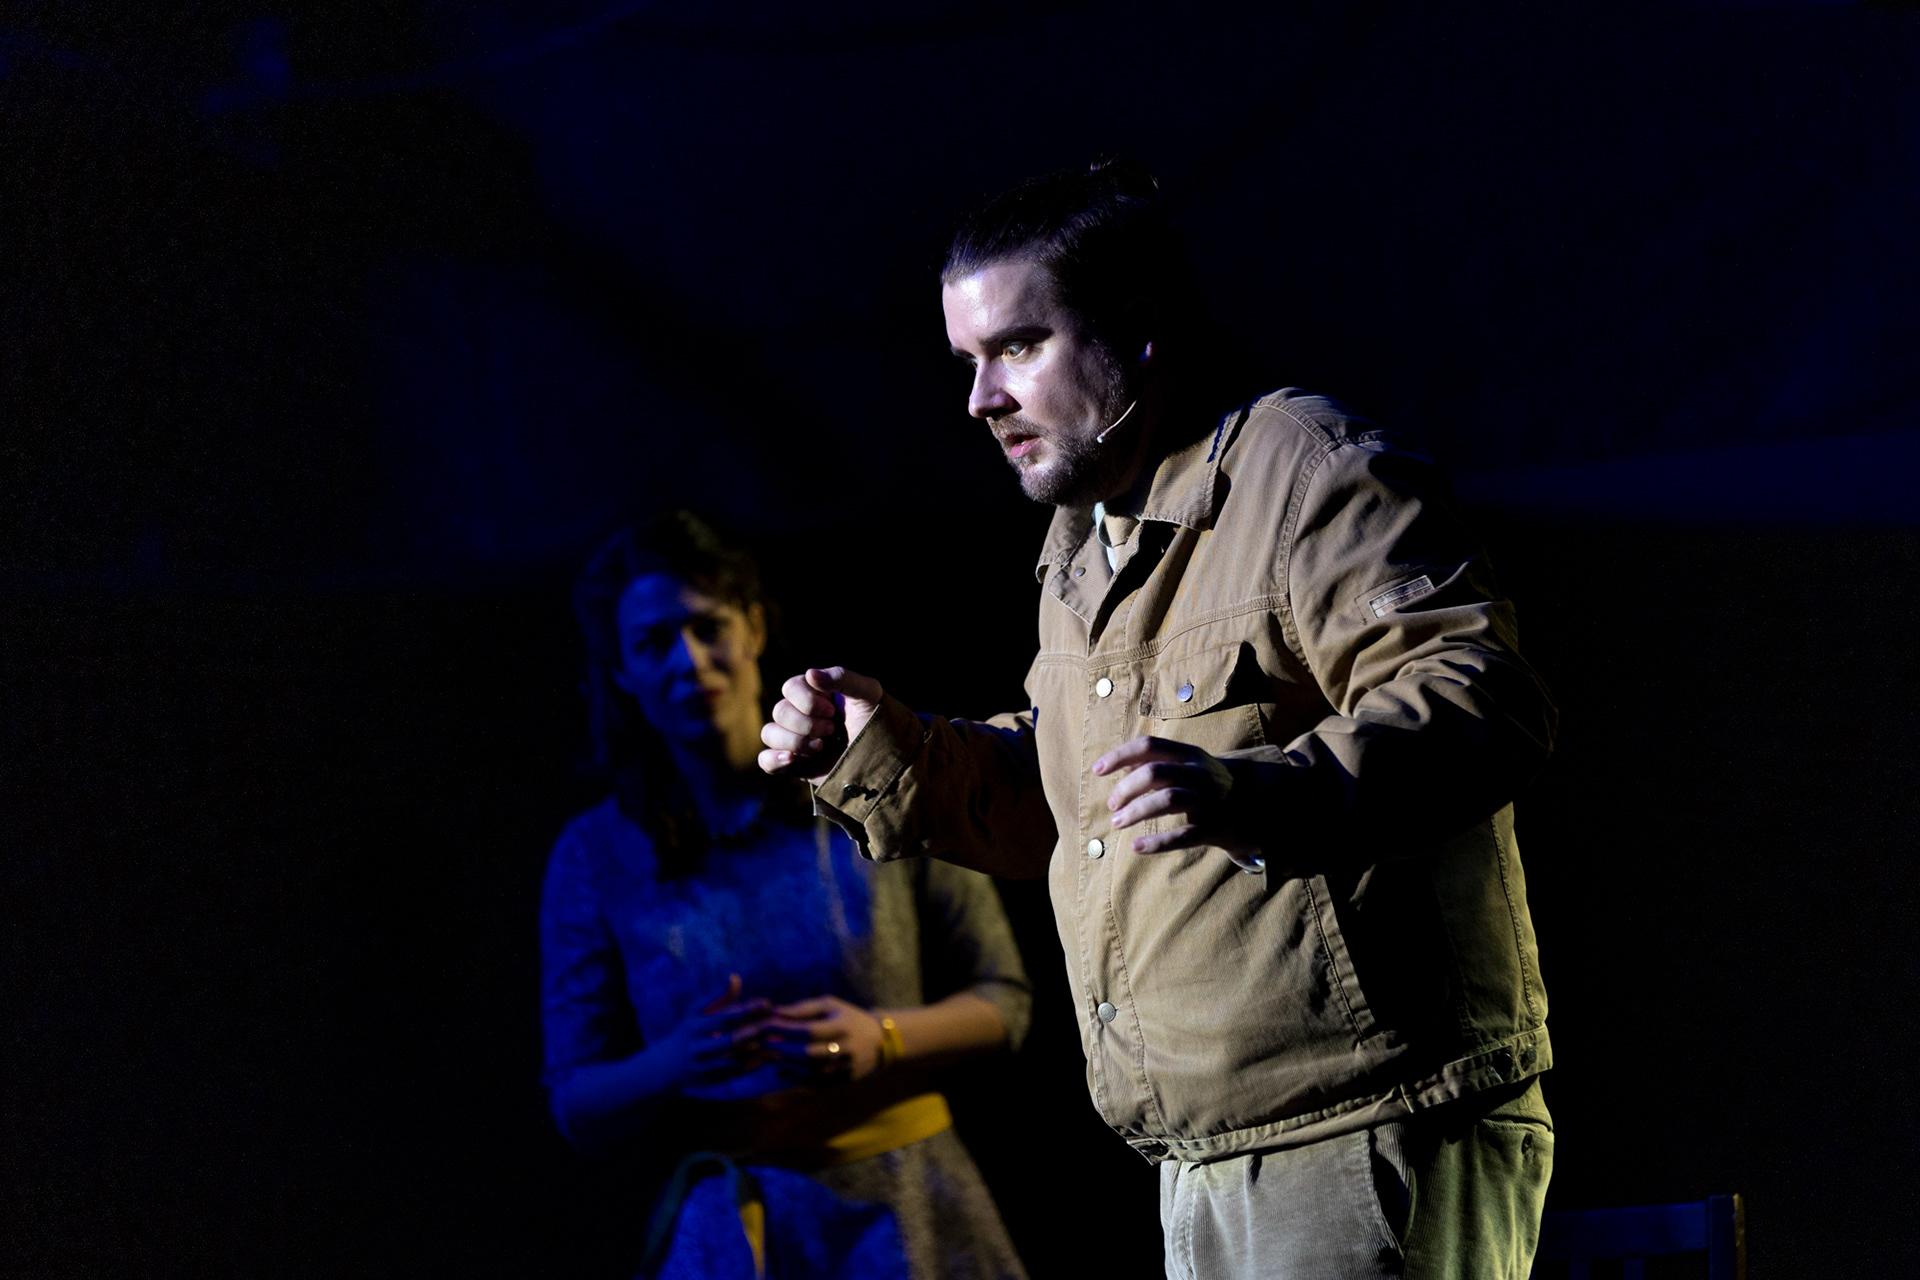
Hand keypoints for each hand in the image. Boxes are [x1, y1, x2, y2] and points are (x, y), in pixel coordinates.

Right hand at [653, 974, 774, 1088]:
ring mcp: (702, 1067)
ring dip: (753, 1053)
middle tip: (771, 1025)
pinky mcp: (710, 1081)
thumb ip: (718, 997)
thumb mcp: (696, 1014)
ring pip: (732, 1061)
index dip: (745, 1010)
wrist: (664, 1067)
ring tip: (772, 1043)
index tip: (766, 1003)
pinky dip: (750, 1066)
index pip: (723, 1017)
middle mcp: (697, 1048)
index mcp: (694, 1027)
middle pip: (728, 1041)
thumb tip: (735, 976)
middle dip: (751, 1033)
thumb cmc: (687, 1033)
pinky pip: (733, 1075)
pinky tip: (766, 1058)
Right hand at [758, 667, 884, 780]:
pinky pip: (765, 760)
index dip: (807, 701)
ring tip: (820, 747)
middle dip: (806, 723)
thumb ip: (842, 677)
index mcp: (815, 694)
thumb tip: (810, 674)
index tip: (832, 711)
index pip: (791, 688)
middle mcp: (801, 714)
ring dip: (794, 741)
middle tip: (832, 730)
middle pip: (780, 711)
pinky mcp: (795, 764)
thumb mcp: (869, 693)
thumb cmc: (878, 722)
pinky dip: (773, 760)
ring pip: (769, 733)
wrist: (885, 760)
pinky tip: (793, 760)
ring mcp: (796, 740)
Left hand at [764, 995, 885, 1081]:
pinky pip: (817, 1083)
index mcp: (842, 1026)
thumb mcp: (831, 1006)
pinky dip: (797, 1078)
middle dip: (783, 1050)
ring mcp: (845, 1068)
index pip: (810, 1030)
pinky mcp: (844, 1081)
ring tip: (769, 1059)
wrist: (880, 1042)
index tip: (766, 1027)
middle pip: (809, 1053)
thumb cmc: (849, 1018)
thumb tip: (775, 1012)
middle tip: (762, 1046)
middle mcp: (845, 1049)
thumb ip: (804, 1009)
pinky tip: (782, 1072)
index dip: (786, 1030)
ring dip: (788, 1066)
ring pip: (811, 1071)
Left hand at [1095, 736, 1264, 870]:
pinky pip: (1183, 836)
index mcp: (1189, 754)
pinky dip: (1157, 843)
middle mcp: (1200, 773)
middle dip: (1126, 788)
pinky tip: (1136, 847)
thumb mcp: (1186, 767)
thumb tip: (1119, 767)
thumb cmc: (1206, 785)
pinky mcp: (1213, 827)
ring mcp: (1209, 799)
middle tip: (1112, 805)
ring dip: (1136, 811)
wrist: (1256, 805)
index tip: (1098, 770)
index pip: (1149, 745)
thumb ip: (1154, 764)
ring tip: (1117, 822)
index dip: (1120, 755)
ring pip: (1168, 800)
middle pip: (1155, 772)